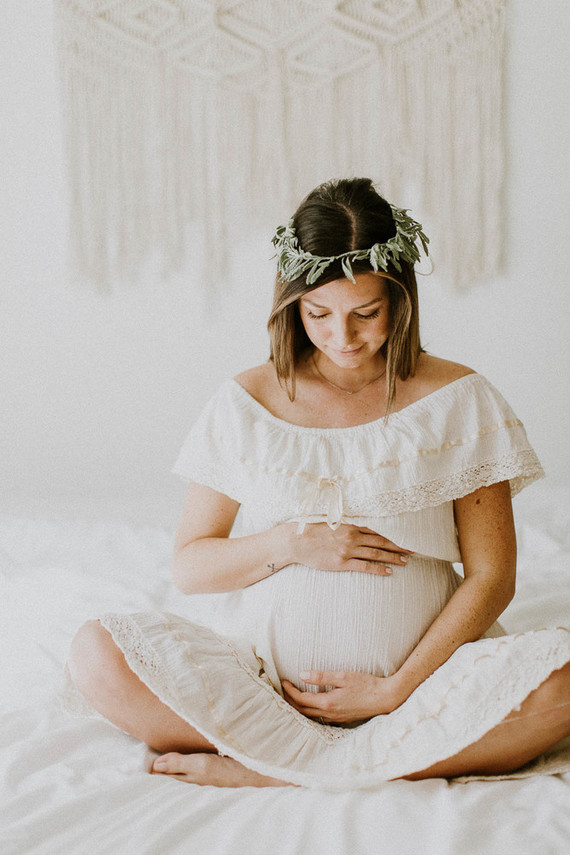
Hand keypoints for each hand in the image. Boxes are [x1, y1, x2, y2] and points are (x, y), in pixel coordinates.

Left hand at [281, 670, 406, 723]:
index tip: (283, 681)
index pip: (301, 700)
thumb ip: (321, 677)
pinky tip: (312, 705)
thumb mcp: (342, 676)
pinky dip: (310, 712)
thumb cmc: (366, 685)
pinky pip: (320, 718)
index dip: (290, 691)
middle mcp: (330, 714)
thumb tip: (302, 675)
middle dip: (290, 701)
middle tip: (284, 690)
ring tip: (293, 697)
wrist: (385, 698)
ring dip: (299, 708)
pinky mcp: (342, 719)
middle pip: (302, 711)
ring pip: (310, 717)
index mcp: (327, 703)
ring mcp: (336, 719)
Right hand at [293, 523, 412, 576]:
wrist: (296, 541)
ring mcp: (348, 550)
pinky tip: (388, 571)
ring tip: (405, 561)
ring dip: (392, 557)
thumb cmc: (312, 529)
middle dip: (399, 545)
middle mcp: (352, 536)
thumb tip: (361, 523)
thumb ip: (347, 522)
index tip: (406, 535)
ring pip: (376, 553)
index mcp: (351, 524)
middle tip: (414, 549)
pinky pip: (365, 566)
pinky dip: (378, 569)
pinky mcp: (342, 563)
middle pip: (381, 541)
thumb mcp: (331, 521)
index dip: (393, 532)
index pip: (378, 528)